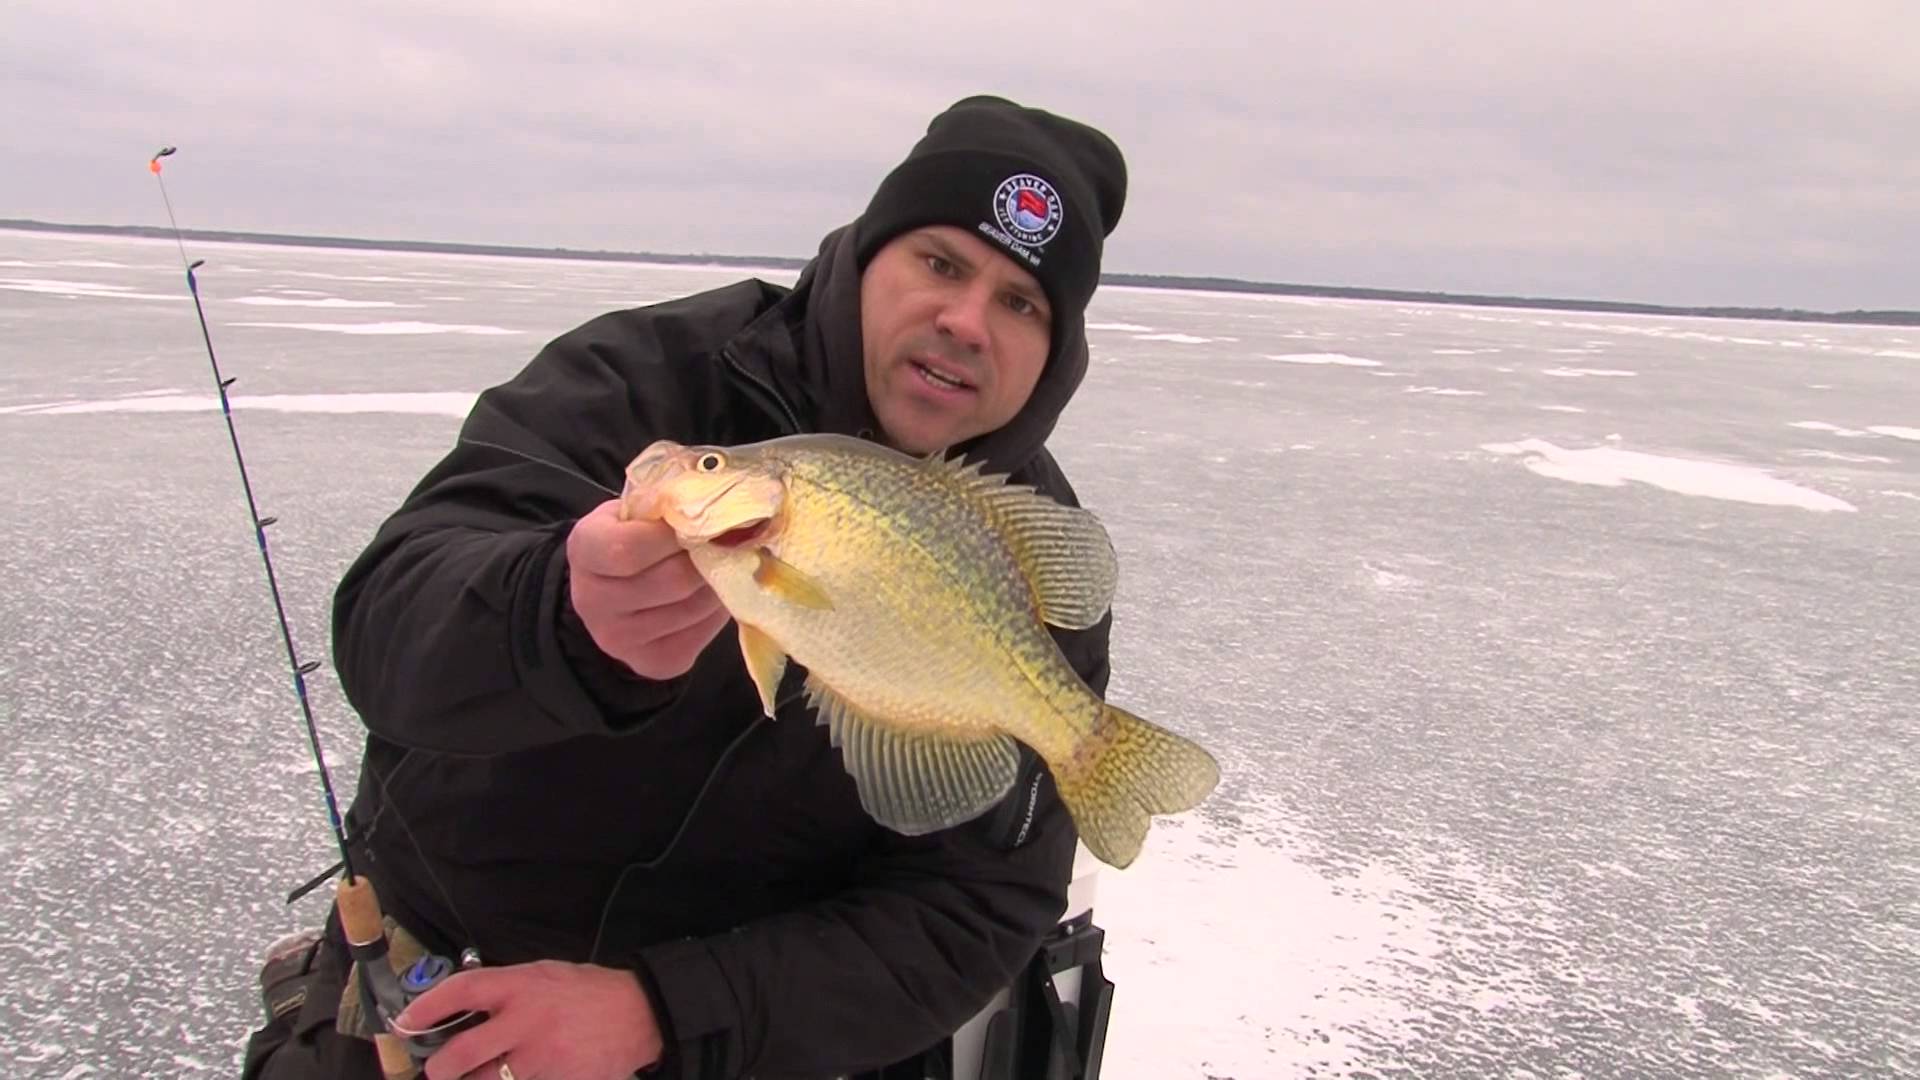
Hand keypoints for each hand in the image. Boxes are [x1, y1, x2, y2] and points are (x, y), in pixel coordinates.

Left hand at [396, 959, 664, 1079]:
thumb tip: (463, 1007)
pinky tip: (517, 1076)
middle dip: (439, 1069)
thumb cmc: (587, 991)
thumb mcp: (545, 974)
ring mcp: (541, 1057)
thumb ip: (507, 989)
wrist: (639, 1014)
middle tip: (437, 1070)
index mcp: (522, 985)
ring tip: (473, 1076)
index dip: (426, 1008)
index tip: (405, 1022)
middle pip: (462, 1055)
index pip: (462, 991)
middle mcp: (527, 1021)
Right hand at [567, 499, 730, 678]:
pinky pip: (702, 633)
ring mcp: (620, 640)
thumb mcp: (635, 511)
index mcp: (585, 551)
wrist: (609, 591)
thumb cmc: (630, 538)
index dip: (675, 534)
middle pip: (674, 581)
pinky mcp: (653, 663)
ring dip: (718, 583)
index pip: (631, 548)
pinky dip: (716, 611)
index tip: (697, 523)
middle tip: (722, 544)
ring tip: (716, 567)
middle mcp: (593, 602)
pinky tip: (708, 595)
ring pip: (695, 607)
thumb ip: (666, 507)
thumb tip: (717, 508)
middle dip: (708, 558)